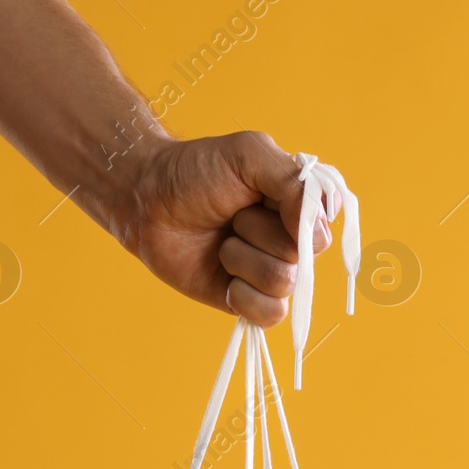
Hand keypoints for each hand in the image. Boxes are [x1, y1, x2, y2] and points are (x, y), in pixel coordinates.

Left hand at [117, 131, 332, 326]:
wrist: (147, 201)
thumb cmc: (196, 171)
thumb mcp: (249, 154)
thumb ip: (293, 181)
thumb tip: (317, 229)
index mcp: (300, 207)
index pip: (322, 227)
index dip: (295, 219)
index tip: (262, 198)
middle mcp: (291, 242)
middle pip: (301, 256)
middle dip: (259, 233)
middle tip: (233, 216)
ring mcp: (271, 273)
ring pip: (284, 283)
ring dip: (243, 260)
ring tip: (222, 241)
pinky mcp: (249, 300)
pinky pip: (270, 314)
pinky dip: (245, 297)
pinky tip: (225, 277)